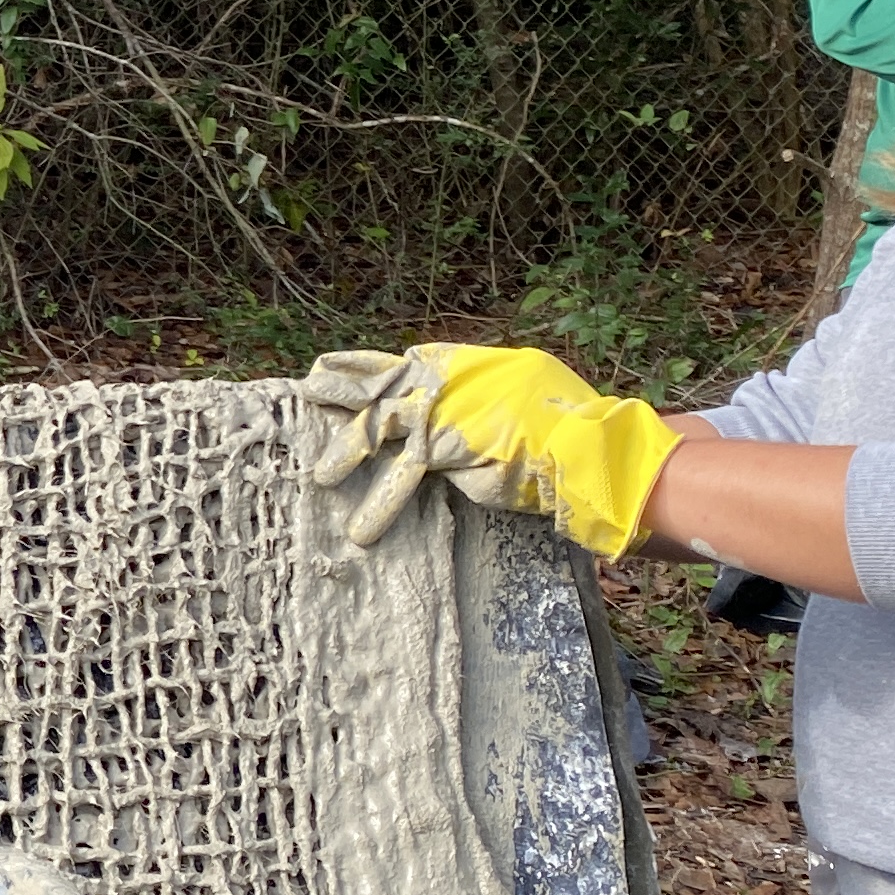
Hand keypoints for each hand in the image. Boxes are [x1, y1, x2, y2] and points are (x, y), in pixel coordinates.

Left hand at [299, 344, 680, 558]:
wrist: (588, 447)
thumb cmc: (560, 423)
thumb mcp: (511, 392)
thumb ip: (470, 397)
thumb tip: (441, 409)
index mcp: (462, 364)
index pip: (403, 364)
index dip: (364, 368)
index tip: (330, 368)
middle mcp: (447, 380)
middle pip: (381, 385)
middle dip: (342, 391)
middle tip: (306, 393)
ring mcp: (442, 410)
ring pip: (380, 427)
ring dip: (346, 452)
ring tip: (320, 476)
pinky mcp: (444, 448)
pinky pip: (402, 475)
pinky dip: (381, 505)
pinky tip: (360, 530)